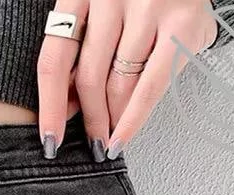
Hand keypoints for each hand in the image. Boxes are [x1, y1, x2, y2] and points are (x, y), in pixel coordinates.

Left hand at [37, 0, 218, 158]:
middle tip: (90, 142)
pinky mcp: (183, 23)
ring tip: (110, 138)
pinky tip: (123, 137)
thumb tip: (68, 106)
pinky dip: (134, 119)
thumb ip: (79, 49)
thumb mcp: (96, 8)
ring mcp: (149, 7)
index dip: (49, 106)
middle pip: (89, 77)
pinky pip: (151, 86)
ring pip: (120, 85)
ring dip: (112, 120)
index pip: (55, 60)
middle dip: (89, 119)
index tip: (50, 138)